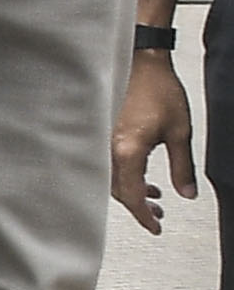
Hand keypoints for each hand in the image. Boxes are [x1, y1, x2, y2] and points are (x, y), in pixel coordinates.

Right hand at [115, 47, 197, 231]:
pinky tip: (142, 173)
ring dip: (133, 190)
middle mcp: (109, 148)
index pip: (132, 195)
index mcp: (127, 151)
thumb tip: (186, 193)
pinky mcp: (102, 132)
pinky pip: (108, 163)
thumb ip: (183, 168)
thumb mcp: (180, 132)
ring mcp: (102, 140)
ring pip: (111, 178)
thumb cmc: (158, 90)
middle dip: (139, 206)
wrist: (140, 62)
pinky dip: (125, 175)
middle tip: (158, 215)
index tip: (156, 227)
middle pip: (118, 191)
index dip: (144, 216)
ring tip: (156, 194)